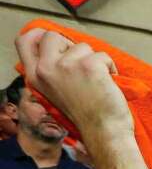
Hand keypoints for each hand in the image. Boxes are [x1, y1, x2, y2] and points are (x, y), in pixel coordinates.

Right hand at [16, 29, 133, 139]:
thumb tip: (60, 52)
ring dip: (95, 61)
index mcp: (35, 76)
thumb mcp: (54, 93)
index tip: (55, 42)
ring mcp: (67, 65)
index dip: (39, 36)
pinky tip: (108, 83)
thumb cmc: (85, 117)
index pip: (24, 42)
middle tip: (83, 64)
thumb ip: (50, 72)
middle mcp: (46, 69)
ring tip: (97, 82)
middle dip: (71, 46)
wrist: (104, 132)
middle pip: (53, 36)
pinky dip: (110, 68)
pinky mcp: (89, 65)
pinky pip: (103, 56)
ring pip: (82, 46)